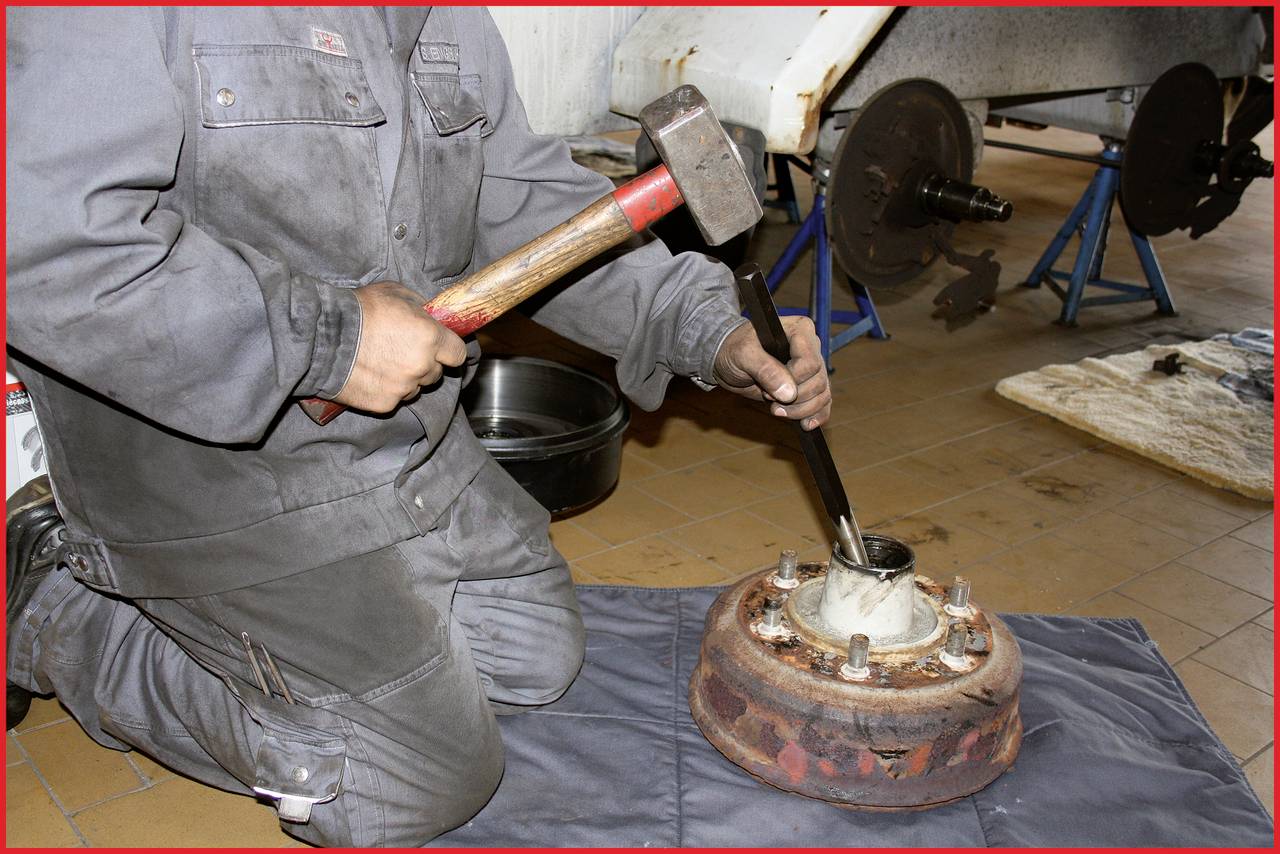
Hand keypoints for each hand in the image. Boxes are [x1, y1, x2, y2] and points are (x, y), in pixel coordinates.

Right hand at [332, 281, 466, 412]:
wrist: (321, 337)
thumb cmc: (358, 310)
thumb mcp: (395, 293)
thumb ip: (421, 307)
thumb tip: (432, 316)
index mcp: (430, 337)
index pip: (458, 354)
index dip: (449, 350)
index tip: (441, 348)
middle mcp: (422, 366)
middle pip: (436, 373)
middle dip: (425, 363)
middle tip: (403, 351)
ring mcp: (404, 387)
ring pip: (416, 388)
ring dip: (406, 378)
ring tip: (382, 362)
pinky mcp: (385, 404)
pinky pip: (395, 398)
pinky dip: (386, 390)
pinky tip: (371, 375)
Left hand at [712, 316, 831, 429]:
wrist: (729, 360)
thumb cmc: (734, 349)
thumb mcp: (743, 354)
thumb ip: (765, 369)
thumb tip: (789, 393)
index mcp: (800, 330)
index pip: (810, 362)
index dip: (793, 380)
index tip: (769, 389)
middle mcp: (811, 348)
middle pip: (818, 382)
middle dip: (795, 399)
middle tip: (769, 400)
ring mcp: (811, 368)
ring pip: (822, 395)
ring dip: (801, 410)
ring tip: (776, 410)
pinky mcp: (808, 386)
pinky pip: (823, 403)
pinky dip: (816, 416)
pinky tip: (805, 425)